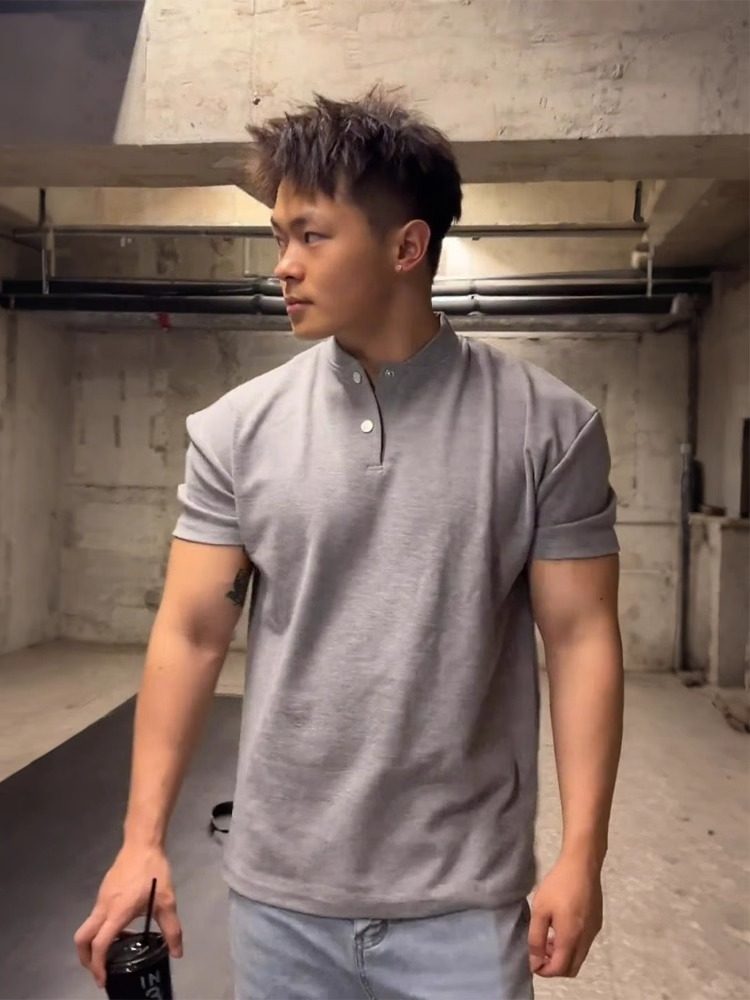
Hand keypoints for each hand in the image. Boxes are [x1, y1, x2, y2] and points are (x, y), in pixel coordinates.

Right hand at [74, 843, 182, 987]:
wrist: (142, 843)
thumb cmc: (153, 871)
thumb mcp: (167, 901)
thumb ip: (171, 929)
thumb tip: (177, 952)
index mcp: (116, 913)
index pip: (99, 945)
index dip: (98, 966)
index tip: (103, 979)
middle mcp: (103, 907)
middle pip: (82, 938)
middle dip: (86, 958)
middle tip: (100, 969)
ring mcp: (101, 898)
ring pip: (88, 926)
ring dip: (95, 942)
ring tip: (116, 950)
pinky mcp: (104, 890)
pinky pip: (96, 916)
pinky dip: (102, 928)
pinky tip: (122, 927)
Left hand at [527, 853, 602, 977]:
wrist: (582, 864)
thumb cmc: (558, 885)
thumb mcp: (540, 909)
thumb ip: (536, 938)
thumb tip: (534, 962)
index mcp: (571, 938)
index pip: (559, 969)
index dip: (544, 971)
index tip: (532, 961)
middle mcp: (586, 939)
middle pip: (572, 967)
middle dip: (554, 966)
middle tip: (539, 951)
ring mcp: (594, 931)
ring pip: (579, 956)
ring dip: (563, 955)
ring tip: (547, 938)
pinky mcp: (597, 922)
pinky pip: (584, 944)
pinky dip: (571, 945)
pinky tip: (559, 927)